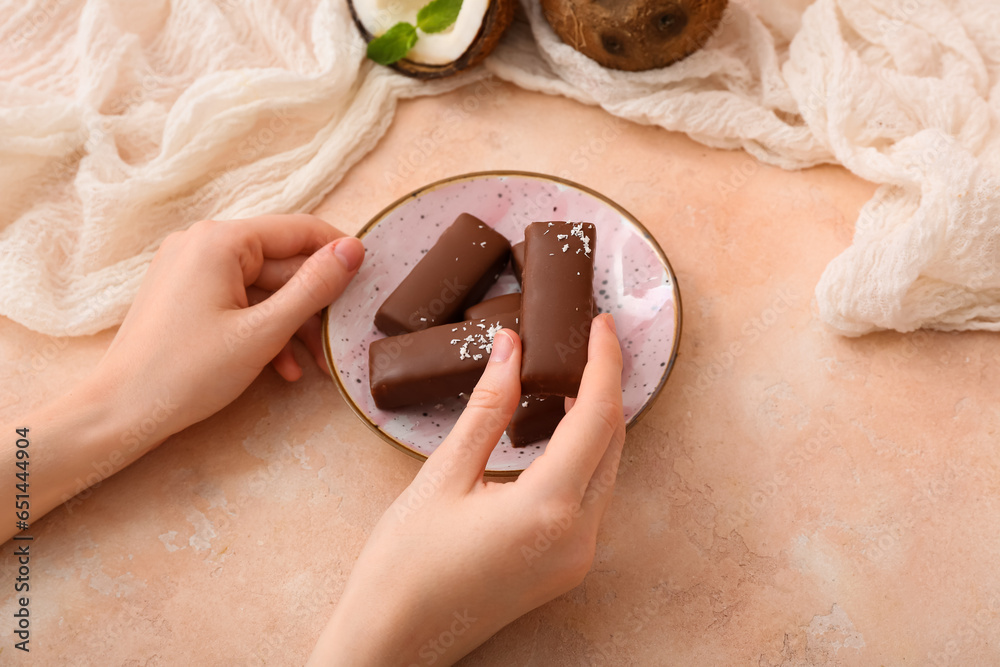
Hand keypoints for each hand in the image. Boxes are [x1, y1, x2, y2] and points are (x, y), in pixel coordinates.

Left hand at [91, 213, 364, 447]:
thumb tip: (353, 249)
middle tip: (340, 340)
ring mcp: (192, 268)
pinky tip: (283, 366)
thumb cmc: (188, 373)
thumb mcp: (264, 332)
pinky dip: (264, 329)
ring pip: (265, 288)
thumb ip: (313, 288)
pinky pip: (241, 302)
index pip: (299, 230)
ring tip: (316, 364)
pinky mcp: (187, 294)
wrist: (122, 412)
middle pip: (282, 263)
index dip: (339, 255)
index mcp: (221, 240)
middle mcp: (204, 243)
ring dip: (293, 324)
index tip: (369, 283)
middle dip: (314, 305)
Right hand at [309, 314, 624, 665]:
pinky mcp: (564, 567)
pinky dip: (583, 454)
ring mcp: (576, 558)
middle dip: (605, 386)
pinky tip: (558, 428)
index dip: (604, 363)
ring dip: (595, 420)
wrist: (392, 644)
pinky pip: (591, 496)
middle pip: (612, 442)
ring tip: (570, 374)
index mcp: (549, 510)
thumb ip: (487, 409)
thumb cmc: (403, 567)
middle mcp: (578, 537)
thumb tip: (511, 348)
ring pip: (606, 469)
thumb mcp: (442, 477)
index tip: (601, 323)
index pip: (596, 417)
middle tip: (587, 340)